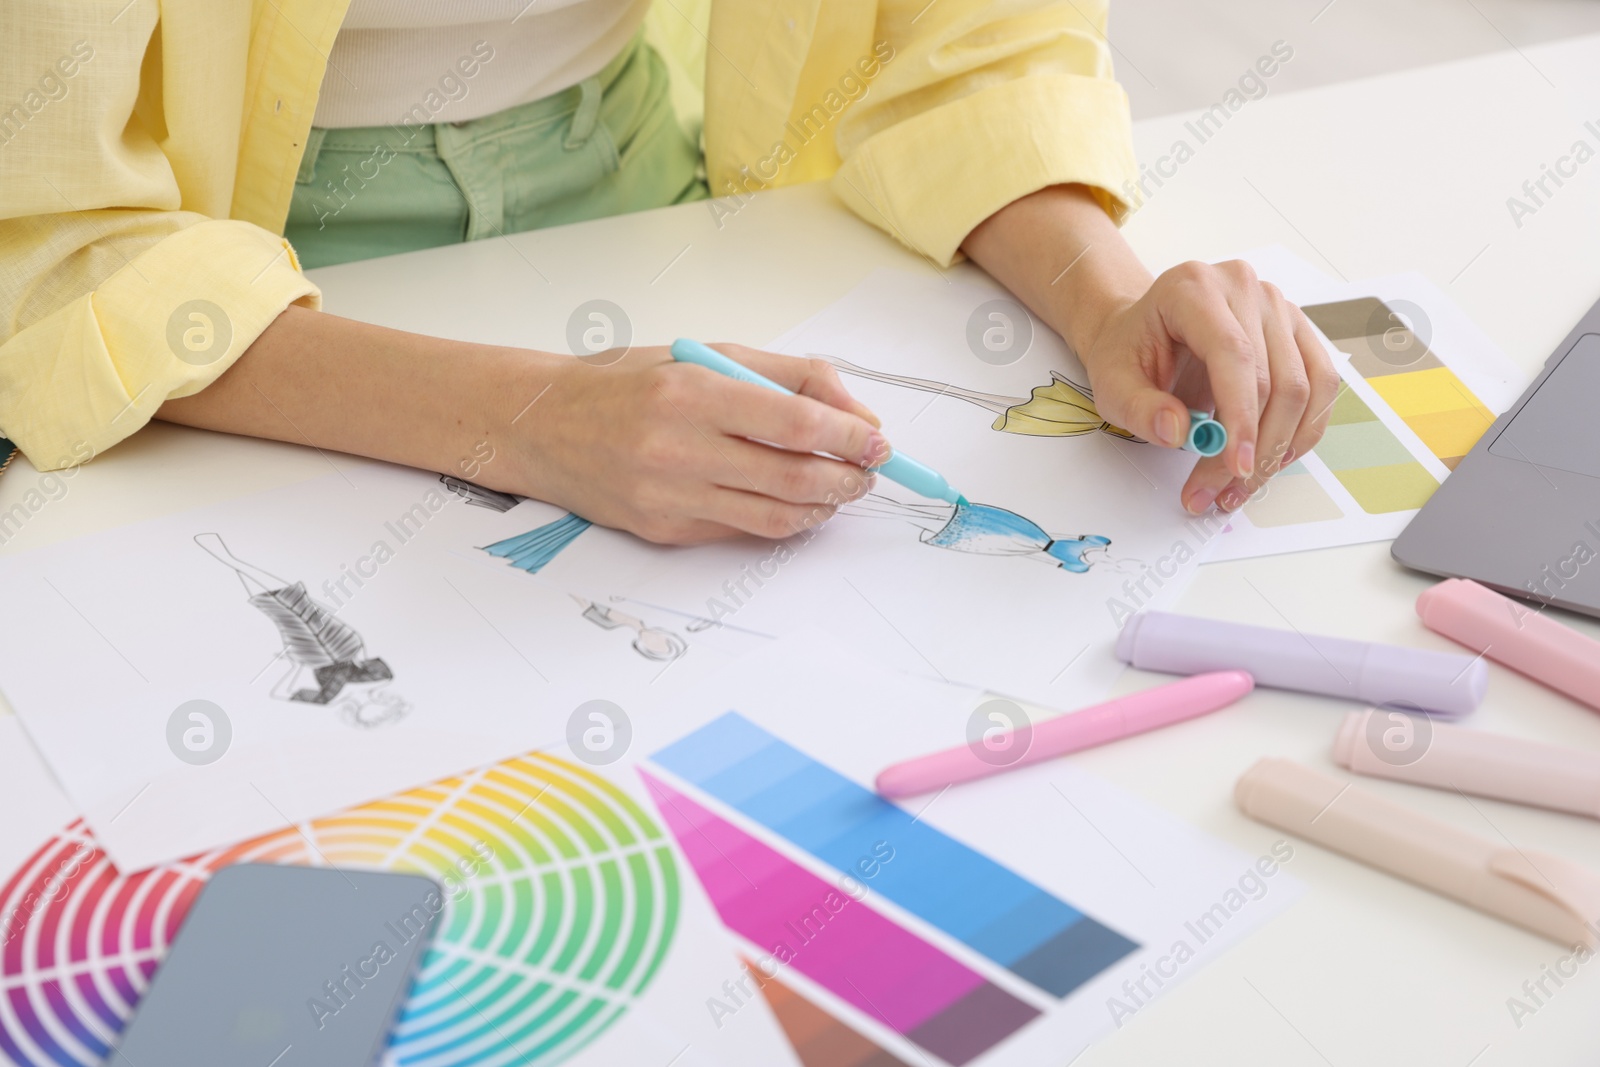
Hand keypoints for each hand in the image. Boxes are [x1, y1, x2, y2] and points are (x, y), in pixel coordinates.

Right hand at [511, 344, 886, 542]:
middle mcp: (677, 449)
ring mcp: (669, 497)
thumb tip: (855, 414)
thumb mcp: (704, 355)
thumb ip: (786, 376)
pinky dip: (782, 519)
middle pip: (793, 477)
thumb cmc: (625, 384)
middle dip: (847, 477)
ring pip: (775, 516)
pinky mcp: (664, 530)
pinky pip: (742, 530)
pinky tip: (796, 502)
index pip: (794, 424)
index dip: (848, 437)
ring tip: (841, 488)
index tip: (877, 440)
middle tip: (869, 470)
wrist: (542, 426)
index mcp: (690, 393)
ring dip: (823, 506)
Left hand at [1078, 260, 1338, 514]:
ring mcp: (1277, 307)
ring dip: (1278, 448)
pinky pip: (1320, 385)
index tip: (1235, 466)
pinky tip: (1274, 458)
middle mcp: (1244, 288)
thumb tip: (1178, 432)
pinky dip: (1301, 430)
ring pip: (1303, 388)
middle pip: (1273, 378)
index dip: (1241, 416)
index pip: (1234, 354)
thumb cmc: (1130, 349)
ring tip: (1240, 486)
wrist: (1144, 328)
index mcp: (1193, 289)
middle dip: (1252, 448)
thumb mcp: (1112, 381)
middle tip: (1221, 492)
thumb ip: (1139, 408)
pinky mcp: (1297, 330)